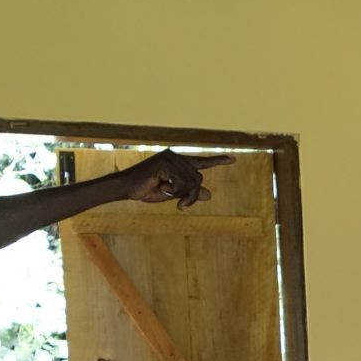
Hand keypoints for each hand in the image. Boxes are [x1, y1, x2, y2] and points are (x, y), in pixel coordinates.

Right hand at [116, 150, 231, 208]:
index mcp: (179, 162)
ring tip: (164, 191)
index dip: (218, 161)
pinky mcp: (165, 163)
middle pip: (198, 178)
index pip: (202, 162)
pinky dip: (173, 190)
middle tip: (180, 204)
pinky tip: (160, 186)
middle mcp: (176, 157)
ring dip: (181, 194)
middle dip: (191, 195)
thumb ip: (190, 192)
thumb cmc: (147, 190)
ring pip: (191, 182)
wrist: (127, 188)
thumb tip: (209, 195)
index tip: (233, 159)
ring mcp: (171, 158)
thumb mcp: (173, 193)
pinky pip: (181, 182)